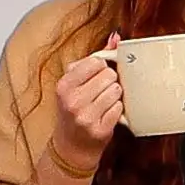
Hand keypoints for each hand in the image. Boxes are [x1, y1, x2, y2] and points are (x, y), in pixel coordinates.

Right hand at [41, 48, 125, 177]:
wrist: (71, 147)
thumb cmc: (74, 110)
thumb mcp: (76, 84)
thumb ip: (95, 58)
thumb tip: (116, 37)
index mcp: (64, 85)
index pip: (96, 62)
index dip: (102, 67)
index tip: (98, 75)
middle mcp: (73, 100)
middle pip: (109, 75)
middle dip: (110, 82)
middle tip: (101, 91)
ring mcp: (86, 116)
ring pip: (117, 91)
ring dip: (115, 96)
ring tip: (104, 103)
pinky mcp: (100, 130)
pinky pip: (120, 109)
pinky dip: (117, 110)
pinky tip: (108, 114)